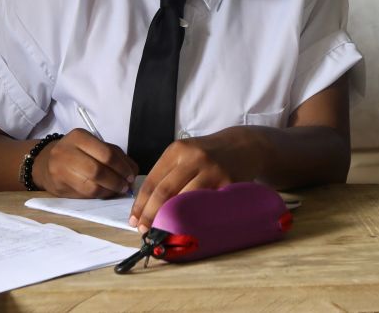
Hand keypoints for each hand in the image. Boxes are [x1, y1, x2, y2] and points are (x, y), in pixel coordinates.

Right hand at [32, 129, 137, 197]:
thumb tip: (132, 171)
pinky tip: (106, 192)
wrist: (46, 163)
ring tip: (118, 189)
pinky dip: (101, 194)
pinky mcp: (59, 186)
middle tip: (126, 185)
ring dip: (110, 190)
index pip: (106, 153)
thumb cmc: (76, 153)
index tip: (131, 175)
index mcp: (78, 137)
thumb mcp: (93, 145)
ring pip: (92, 185)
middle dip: (117, 180)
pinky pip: (85, 194)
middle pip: (98, 170)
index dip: (122, 167)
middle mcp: (66, 151)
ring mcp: (60, 170)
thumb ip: (114, 154)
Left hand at [130, 128, 260, 231]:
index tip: (134, 221)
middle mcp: (193, 157)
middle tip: (144, 231)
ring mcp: (212, 170)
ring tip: (163, 233)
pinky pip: (207, 205)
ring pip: (185, 200)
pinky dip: (196, 219)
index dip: (141, 204)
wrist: (244, 145)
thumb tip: (147, 205)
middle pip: (165, 191)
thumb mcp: (186, 153)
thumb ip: (168, 173)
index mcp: (177, 150)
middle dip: (151, 214)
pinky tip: (188, 228)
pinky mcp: (228, 183)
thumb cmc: (208, 154)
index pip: (152, 181)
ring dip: (172, 220)